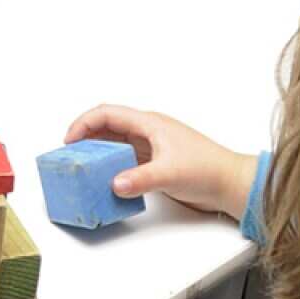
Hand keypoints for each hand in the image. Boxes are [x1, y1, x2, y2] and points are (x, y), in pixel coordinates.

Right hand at [65, 105, 258, 219]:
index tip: (69, 141)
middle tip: (70, 157)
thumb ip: (140, 179)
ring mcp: (152, 148)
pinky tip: (105, 180)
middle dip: (86, 139)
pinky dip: (111, 167)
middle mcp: (149, 132)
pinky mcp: (156, 164)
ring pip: (116, 145)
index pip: (108, 114)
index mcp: (150, 124)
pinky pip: (125, 160)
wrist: (230, 184)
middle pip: (108, 127)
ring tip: (82, 168)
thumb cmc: (209, 169)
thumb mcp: (170, 173)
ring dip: (98, 154)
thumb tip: (115, 184)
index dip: (84, 123)